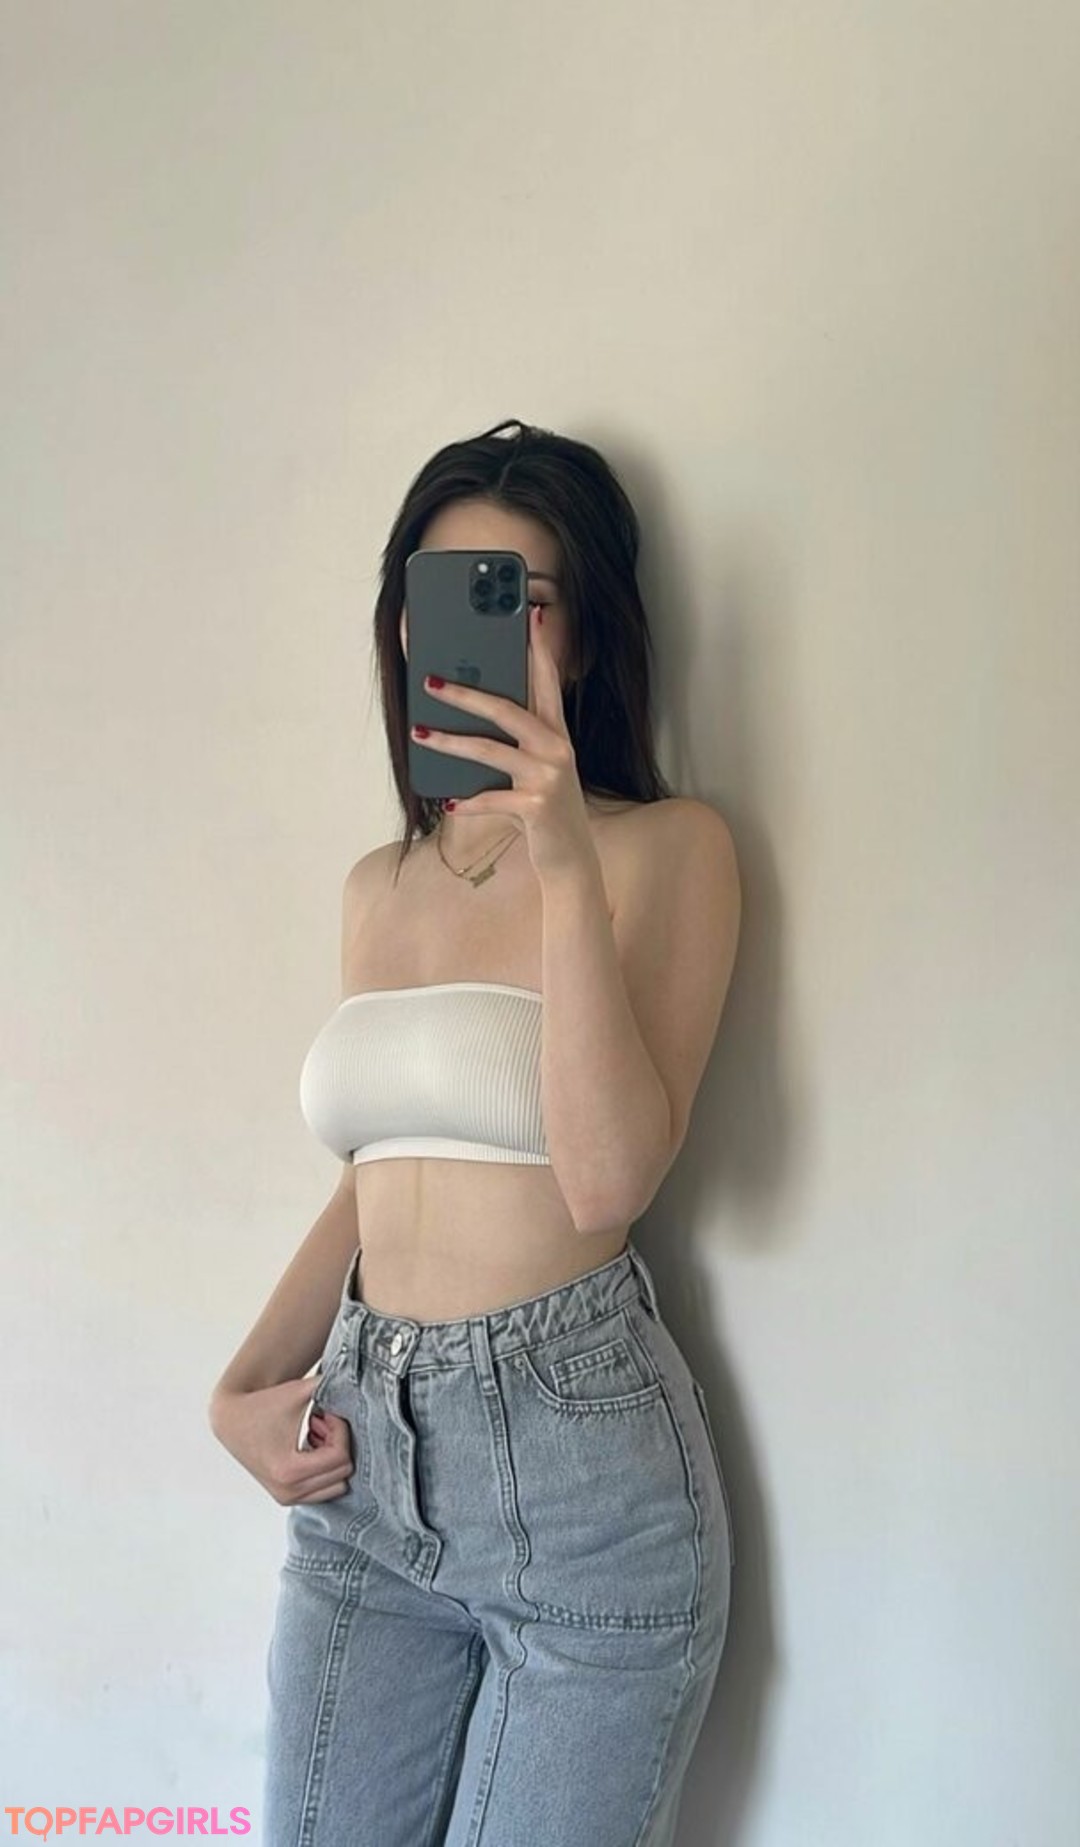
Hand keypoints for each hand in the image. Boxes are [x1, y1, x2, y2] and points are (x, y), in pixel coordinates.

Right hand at [208, 1378, 354, 1505]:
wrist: (231, 1419)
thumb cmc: (264, 1403)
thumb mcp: (300, 1390)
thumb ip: (331, 1382)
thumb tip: (355, 1372)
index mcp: (289, 1470)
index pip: (340, 1457)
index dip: (340, 1430)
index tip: (327, 1413)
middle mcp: (288, 1490)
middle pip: (342, 1473)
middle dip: (338, 1443)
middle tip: (322, 1422)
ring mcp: (286, 1497)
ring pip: (337, 1486)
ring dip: (332, 1459)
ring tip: (316, 1436)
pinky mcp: (285, 1497)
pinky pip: (323, 1491)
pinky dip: (324, 1470)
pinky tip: (310, 1448)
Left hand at [411, 602, 596, 881]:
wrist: (571, 859)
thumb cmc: (543, 808)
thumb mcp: (535, 767)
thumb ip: (515, 739)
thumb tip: (467, 713)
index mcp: (557, 733)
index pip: (546, 680)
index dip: (536, 647)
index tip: (526, 614)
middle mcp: (557, 748)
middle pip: (508, 709)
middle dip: (466, 693)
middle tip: (430, 680)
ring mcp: (548, 777)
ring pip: (490, 751)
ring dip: (450, 742)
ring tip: (419, 732)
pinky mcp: (537, 807)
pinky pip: (492, 799)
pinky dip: (468, 801)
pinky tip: (448, 801)